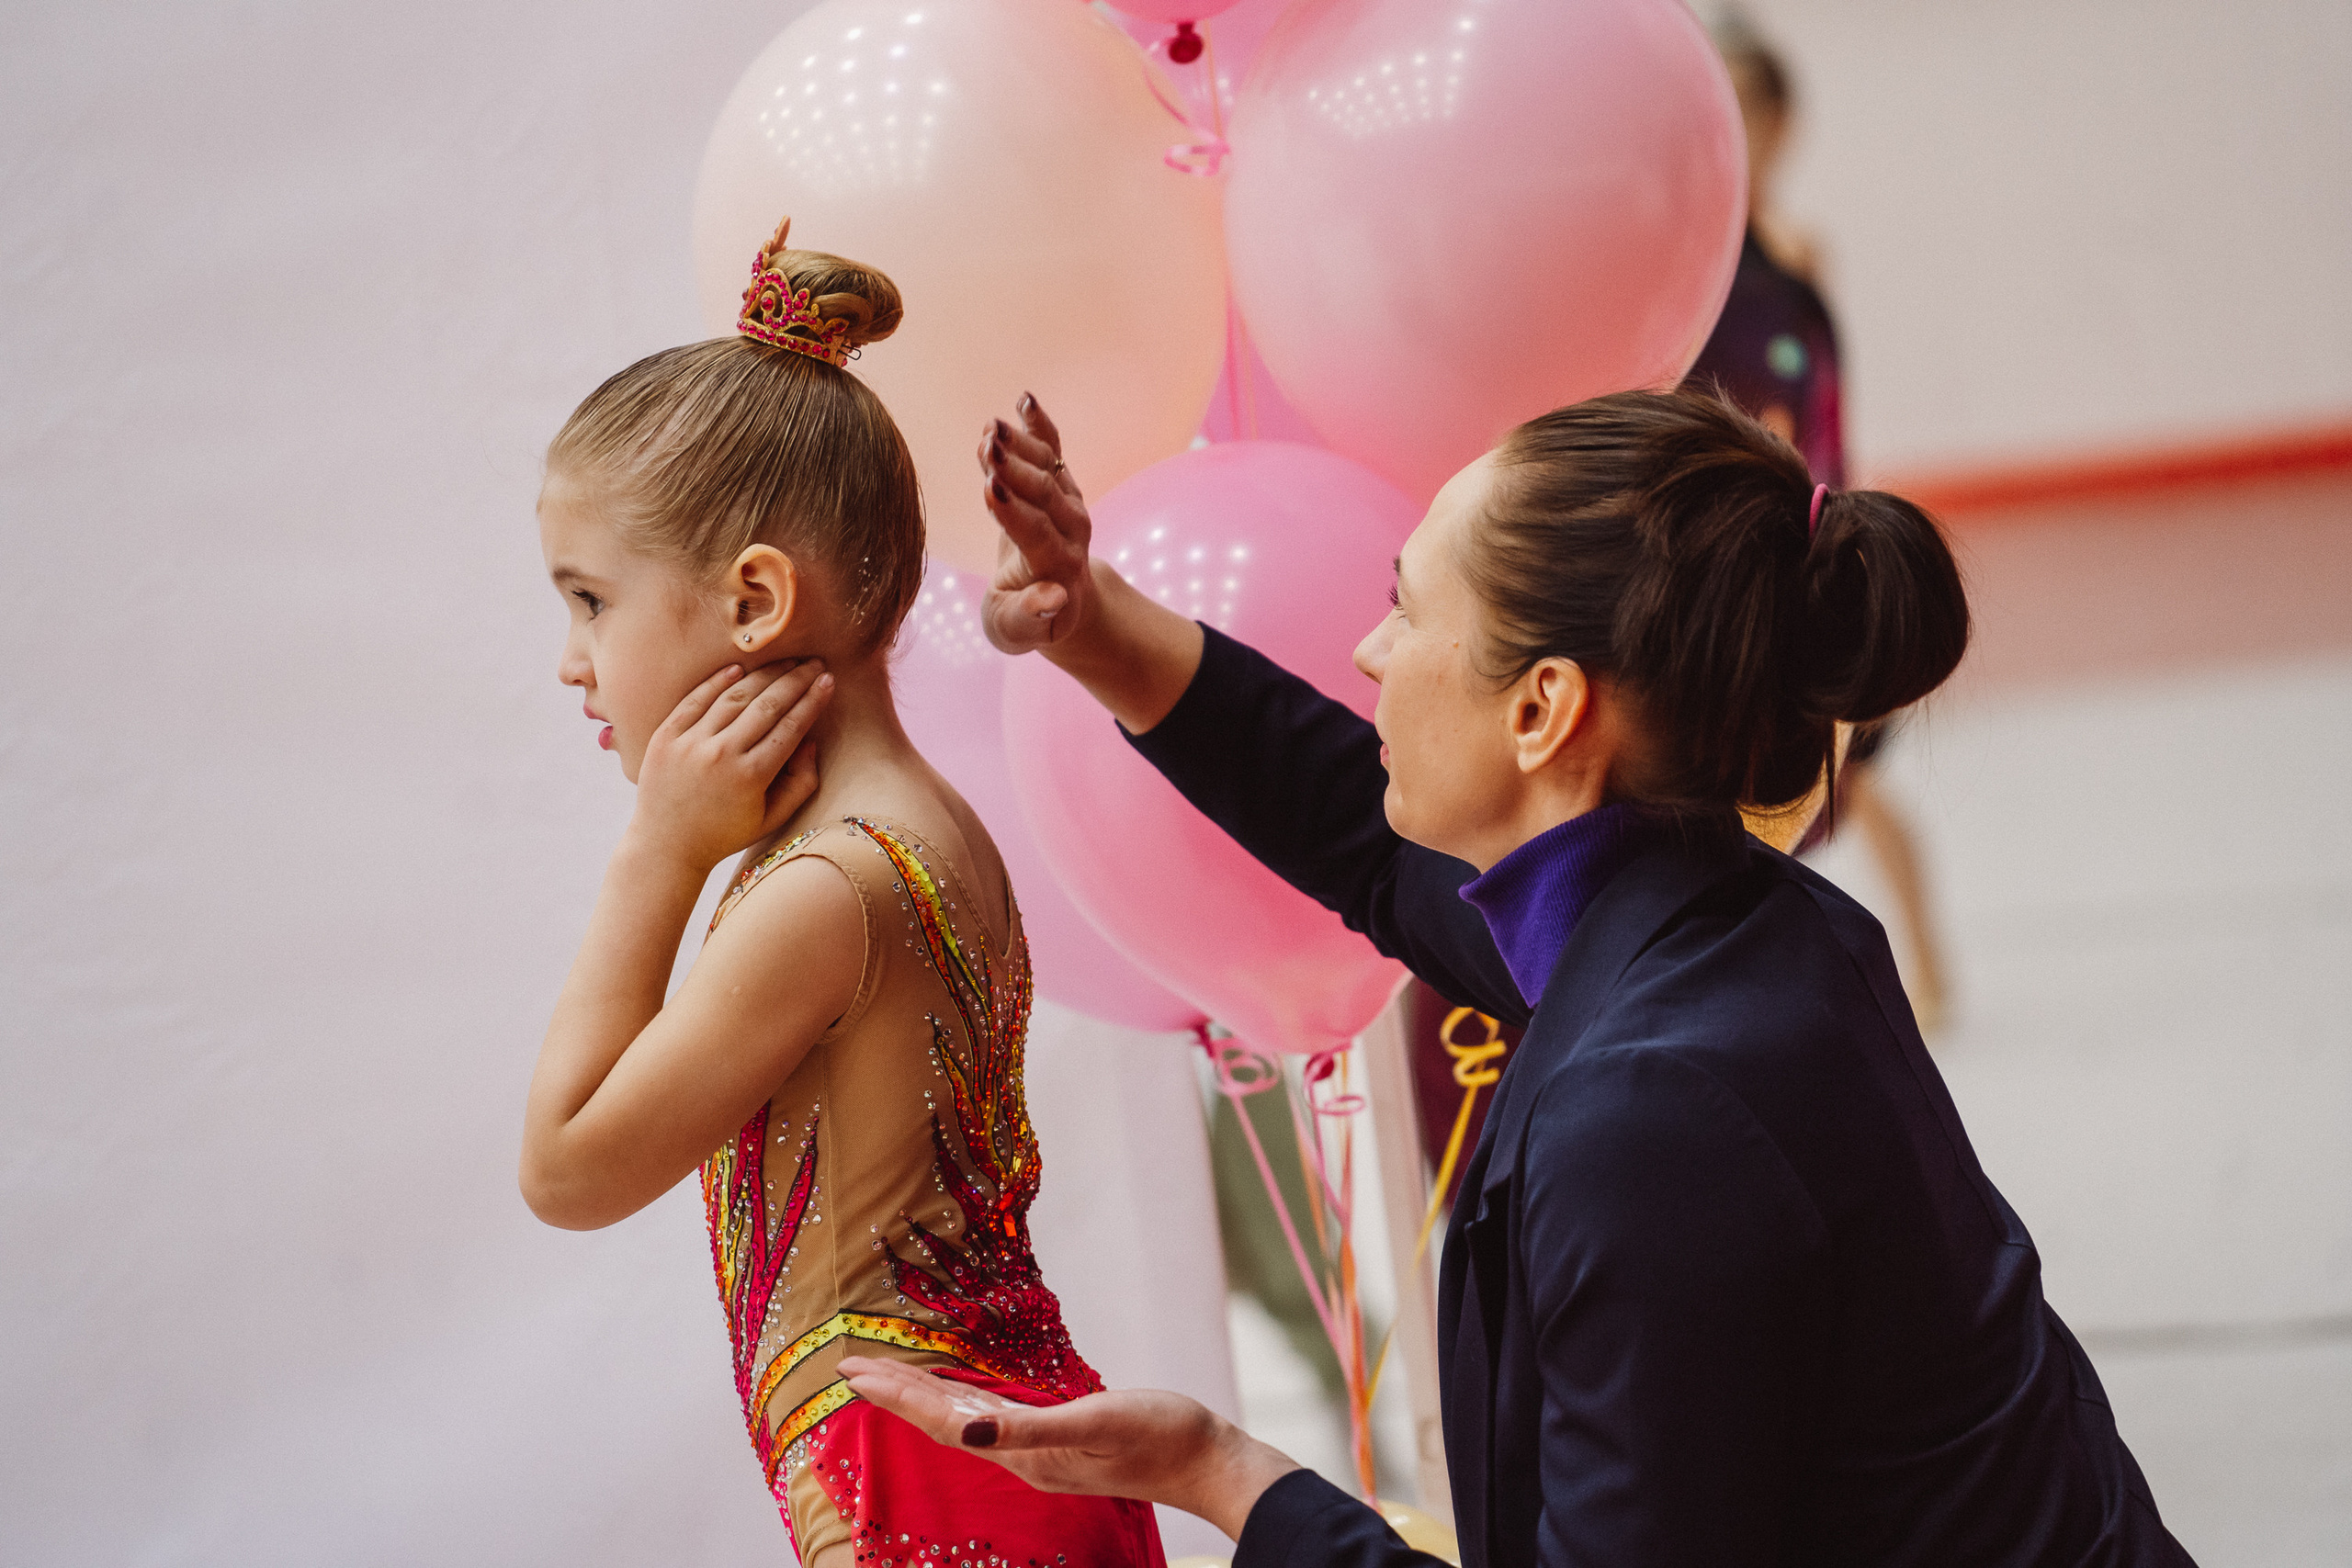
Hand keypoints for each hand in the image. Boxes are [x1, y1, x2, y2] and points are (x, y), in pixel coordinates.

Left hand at [626, 661, 832, 869]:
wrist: (665, 846)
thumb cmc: (724, 834)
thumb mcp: (771, 819)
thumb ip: (800, 783)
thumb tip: (810, 741)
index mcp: (751, 777)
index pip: (790, 726)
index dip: (813, 700)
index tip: (828, 680)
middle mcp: (721, 755)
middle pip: (767, 705)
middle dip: (796, 680)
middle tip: (814, 662)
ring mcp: (690, 743)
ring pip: (734, 697)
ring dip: (764, 675)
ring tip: (785, 663)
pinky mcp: (665, 736)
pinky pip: (696, 700)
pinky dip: (717, 681)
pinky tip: (739, 669)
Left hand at [837, 1356, 1298, 1540]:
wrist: (1205, 1461)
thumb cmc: (1159, 1435)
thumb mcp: (1099, 1422)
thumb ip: (1036, 1428)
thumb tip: (975, 1431)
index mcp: (1025, 1451)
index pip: (945, 1423)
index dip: (899, 1397)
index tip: (855, 1373)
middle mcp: (1023, 1455)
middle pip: (946, 1423)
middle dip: (897, 1395)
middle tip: (852, 1368)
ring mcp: (1041, 1451)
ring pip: (967, 1422)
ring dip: (925, 1399)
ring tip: (890, 1379)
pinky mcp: (1061, 1440)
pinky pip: (996, 1419)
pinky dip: (966, 1402)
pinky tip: (965, 1394)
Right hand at [980, 395, 1096, 655]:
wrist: (1060, 603)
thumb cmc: (1027, 621)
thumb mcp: (1016, 632)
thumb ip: (1029, 619)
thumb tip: (1051, 598)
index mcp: (1057, 567)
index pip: (1036, 533)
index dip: (1014, 511)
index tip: (990, 488)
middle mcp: (1071, 531)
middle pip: (1044, 493)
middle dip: (1015, 467)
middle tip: (987, 443)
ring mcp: (1070, 504)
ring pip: (1047, 467)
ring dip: (1019, 443)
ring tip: (989, 427)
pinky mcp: (1062, 486)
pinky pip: (1053, 451)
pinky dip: (1040, 425)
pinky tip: (1024, 399)